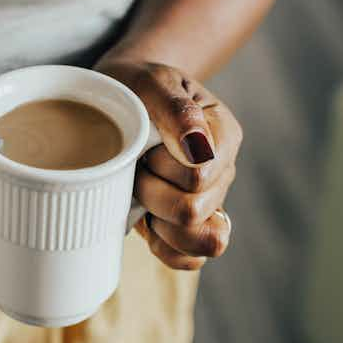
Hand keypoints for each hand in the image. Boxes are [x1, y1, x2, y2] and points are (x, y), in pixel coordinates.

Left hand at [97, 61, 241, 269]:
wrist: (121, 101)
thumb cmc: (137, 89)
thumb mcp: (152, 83)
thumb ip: (177, 110)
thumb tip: (197, 147)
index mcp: (221, 136)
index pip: (198, 176)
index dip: (162, 168)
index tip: (146, 146)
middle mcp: (220, 174)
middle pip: (194, 211)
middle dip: (152, 193)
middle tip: (137, 168)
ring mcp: (206, 203)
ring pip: (198, 242)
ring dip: (159, 222)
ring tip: (142, 193)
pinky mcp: (184, 226)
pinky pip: (189, 259)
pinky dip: (166, 248)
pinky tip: (147, 223)